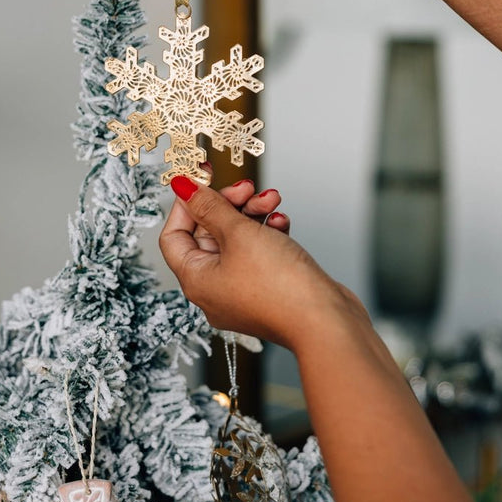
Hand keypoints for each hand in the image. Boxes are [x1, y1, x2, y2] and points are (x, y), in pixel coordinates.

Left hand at [159, 175, 370, 352]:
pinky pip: (259, 254)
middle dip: (230, 205)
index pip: (174, 235)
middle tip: (247, 187)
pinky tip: (281, 222)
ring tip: (272, 200)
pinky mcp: (268, 289)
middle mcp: (214, 289)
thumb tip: (183, 188)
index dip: (186, 205)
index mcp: (196, 280)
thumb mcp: (239, 233)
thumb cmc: (280, 286)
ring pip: (238, 241)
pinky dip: (268, 234)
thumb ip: (209, 206)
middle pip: (209, 234)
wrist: (326, 321)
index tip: (201, 179)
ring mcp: (242, 291)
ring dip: (253, 214)